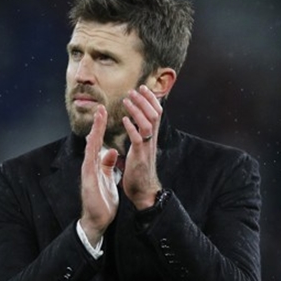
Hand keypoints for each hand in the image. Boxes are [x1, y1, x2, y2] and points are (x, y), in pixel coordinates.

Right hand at [79, 105, 118, 246]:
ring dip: (94, 131)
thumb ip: (108, 164)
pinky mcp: (89, 179)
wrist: (97, 219)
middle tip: (100, 108)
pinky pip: (90, 161)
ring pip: (90, 147)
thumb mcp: (108, 178)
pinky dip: (92, 149)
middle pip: (93, 141)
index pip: (98, 142)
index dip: (101, 128)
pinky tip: (93, 139)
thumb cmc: (102, 201)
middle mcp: (89, 165)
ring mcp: (88, 171)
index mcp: (95, 165)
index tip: (104, 113)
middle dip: (97, 124)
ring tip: (98, 118)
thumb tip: (112, 151)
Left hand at [121, 85, 162, 208]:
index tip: (142, 88)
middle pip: (155, 114)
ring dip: (137, 109)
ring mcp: (147, 147)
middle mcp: (151, 140)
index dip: (150, 100)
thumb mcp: (140, 151)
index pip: (156, 114)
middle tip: (134, 89)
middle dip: (145, 100)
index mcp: (151, 138)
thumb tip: (134, 127)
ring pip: (147, 123)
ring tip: (127, 100)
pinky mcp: (140, 156)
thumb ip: (139, 138)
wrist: (143, 192)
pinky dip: (131, 127)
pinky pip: (138, 138)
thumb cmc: (139, 173)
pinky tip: (124, 120)